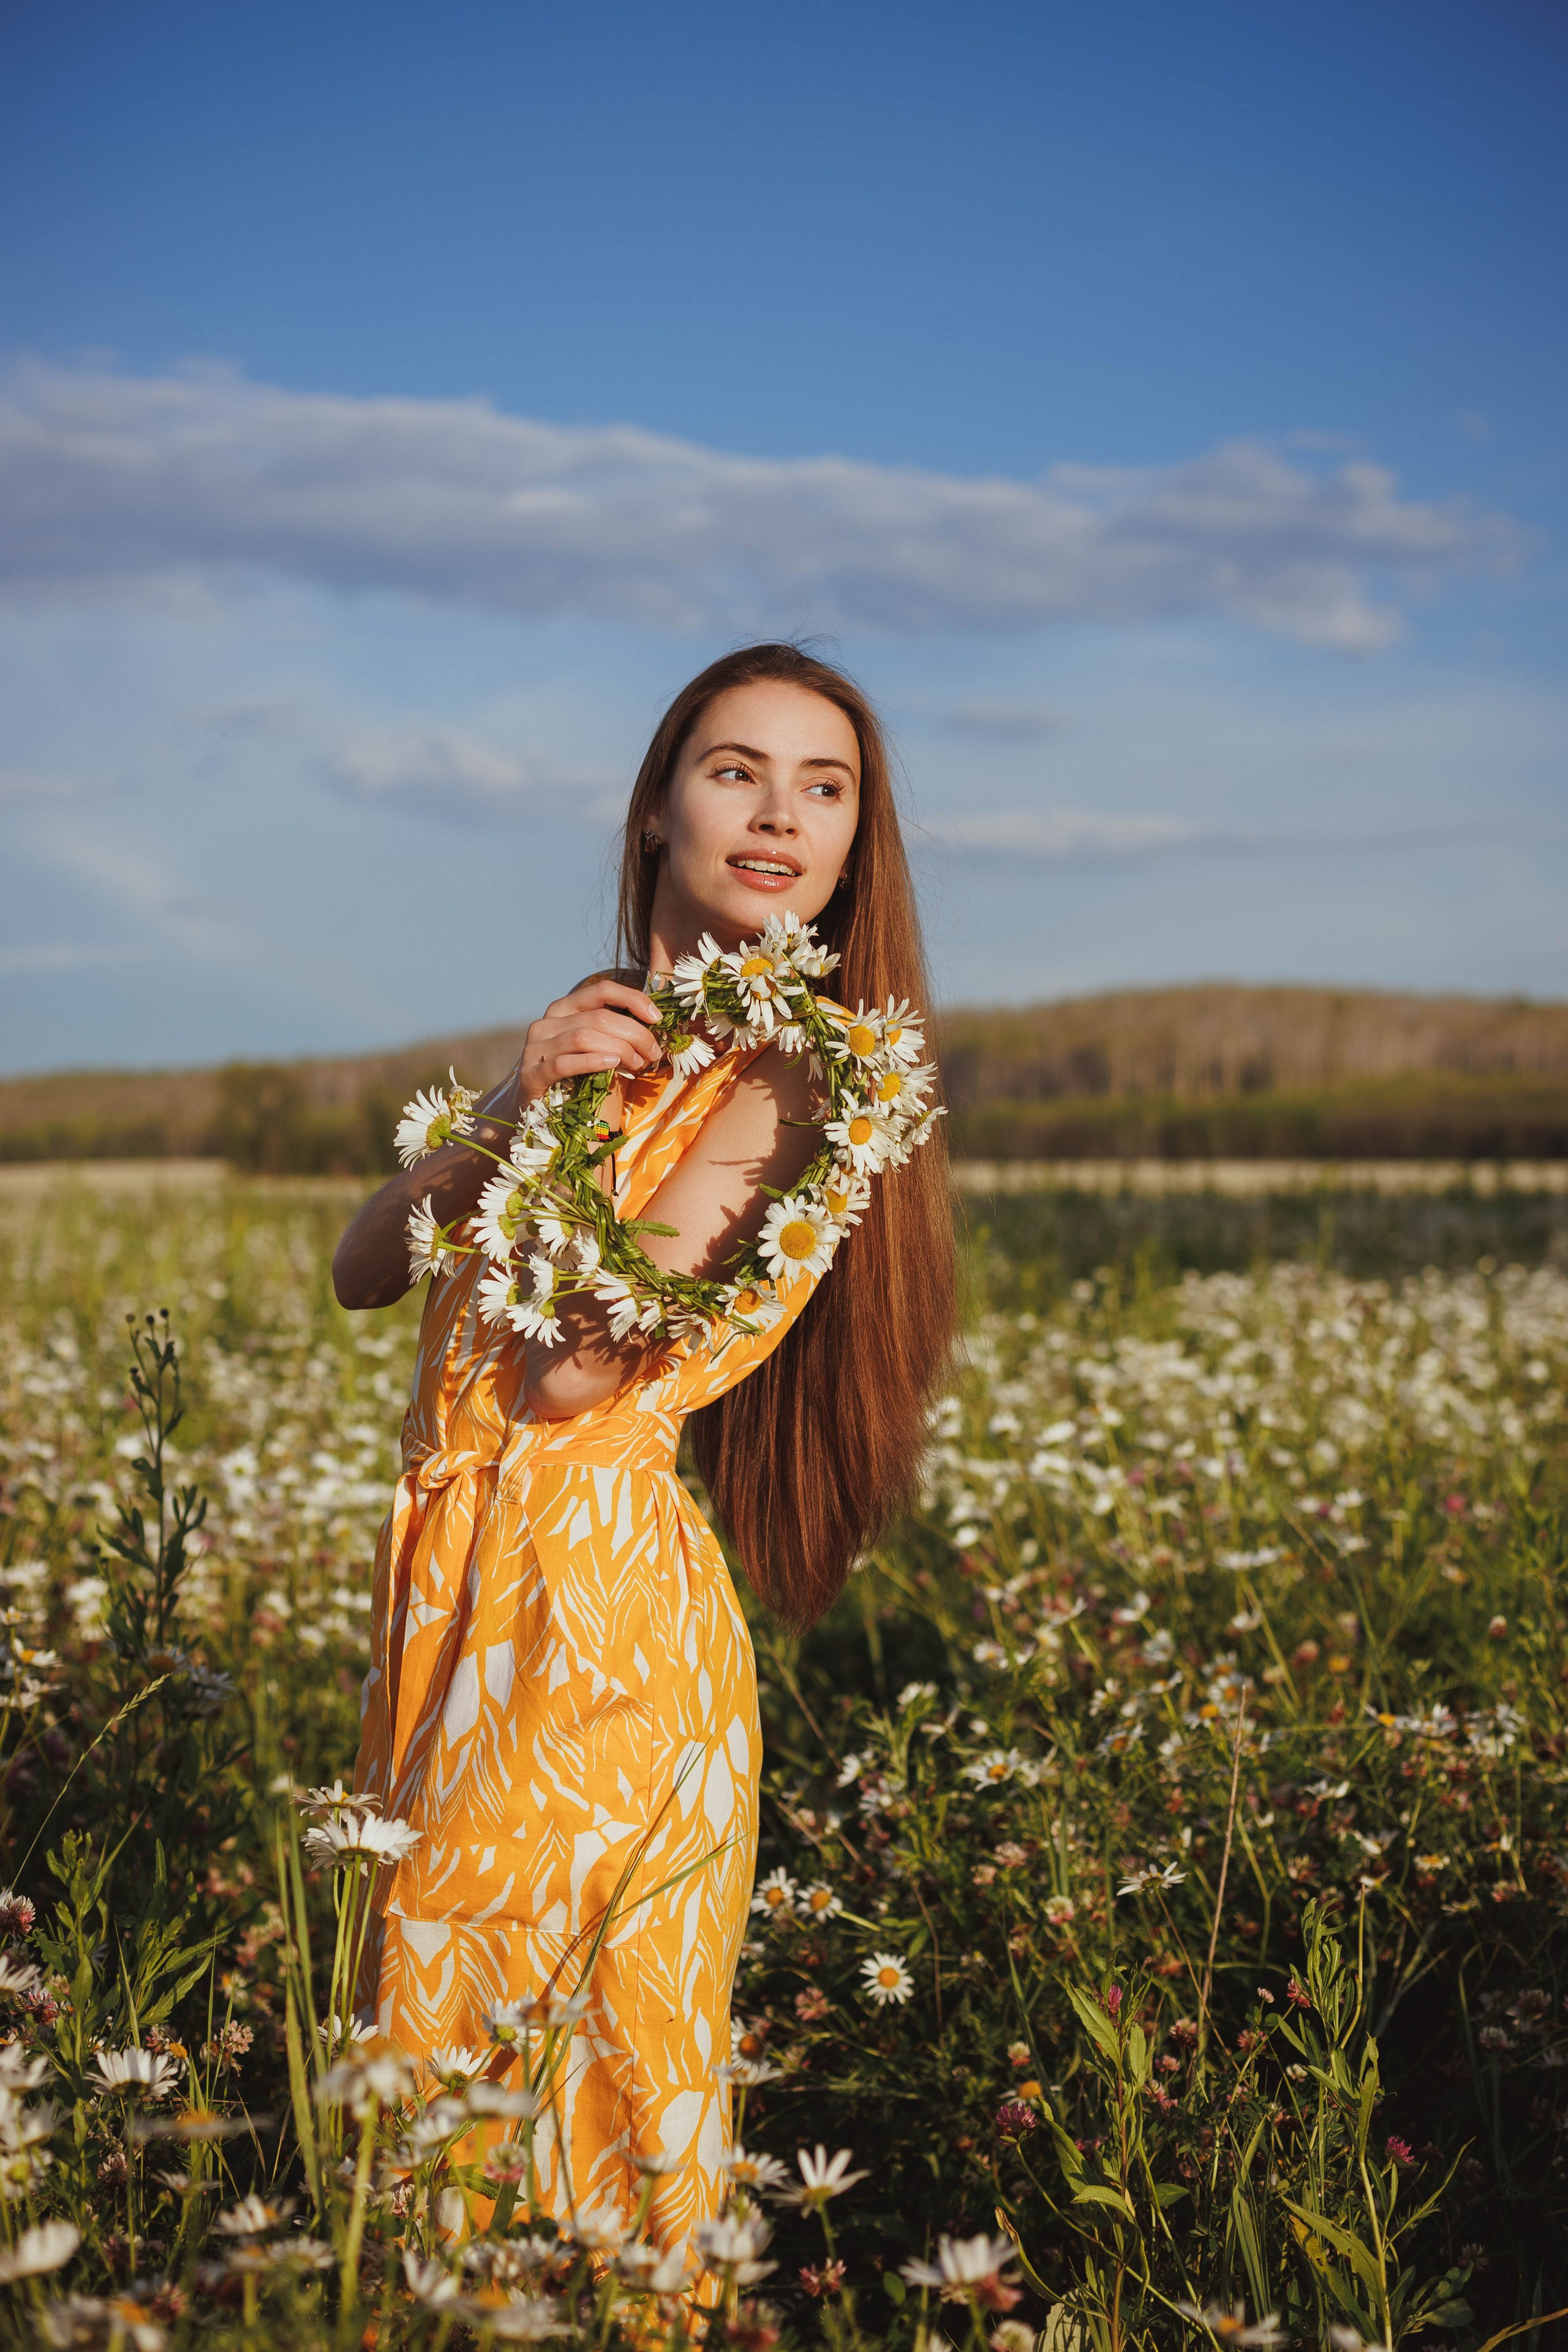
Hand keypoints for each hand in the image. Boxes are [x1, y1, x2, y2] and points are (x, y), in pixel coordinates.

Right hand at [518, 976, 661, 1105]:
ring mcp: (536, 1047)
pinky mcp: (532, 1074)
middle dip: (634, 1033)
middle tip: (653, 1052)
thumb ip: (615, 1035)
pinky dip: (593, 1062)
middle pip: (598, 1017)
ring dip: (619, 1049)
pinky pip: (565, 1063)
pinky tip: (612, 1065)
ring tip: (638, 1063)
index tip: (656, 1017)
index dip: (632, 999)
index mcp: (564, 1009)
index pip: (601, 990)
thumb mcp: (594, 1049)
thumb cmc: (572, 1078)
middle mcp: (547, 1022)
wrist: (530, 1109)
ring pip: (584, 1036)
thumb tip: (653, 1027)